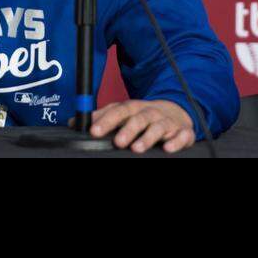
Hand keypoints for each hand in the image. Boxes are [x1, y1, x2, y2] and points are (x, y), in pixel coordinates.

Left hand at [69, 100, 196, 153]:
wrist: (176, 112)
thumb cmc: (144, 116)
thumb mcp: (123, 114)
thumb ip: (101, 117)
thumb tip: (74, 122)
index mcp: (134, 108)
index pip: (119, 111)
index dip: (106, 120)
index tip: (94, 131)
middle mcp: (151, 113)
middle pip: (139, 118)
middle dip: (128, 129)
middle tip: (117, 142)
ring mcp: (168, 122)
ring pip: (159, 127)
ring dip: (149, 137)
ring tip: (137, 148)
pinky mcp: (183, 132)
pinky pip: (182, 135)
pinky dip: (177, 141)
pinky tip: (169, 148)